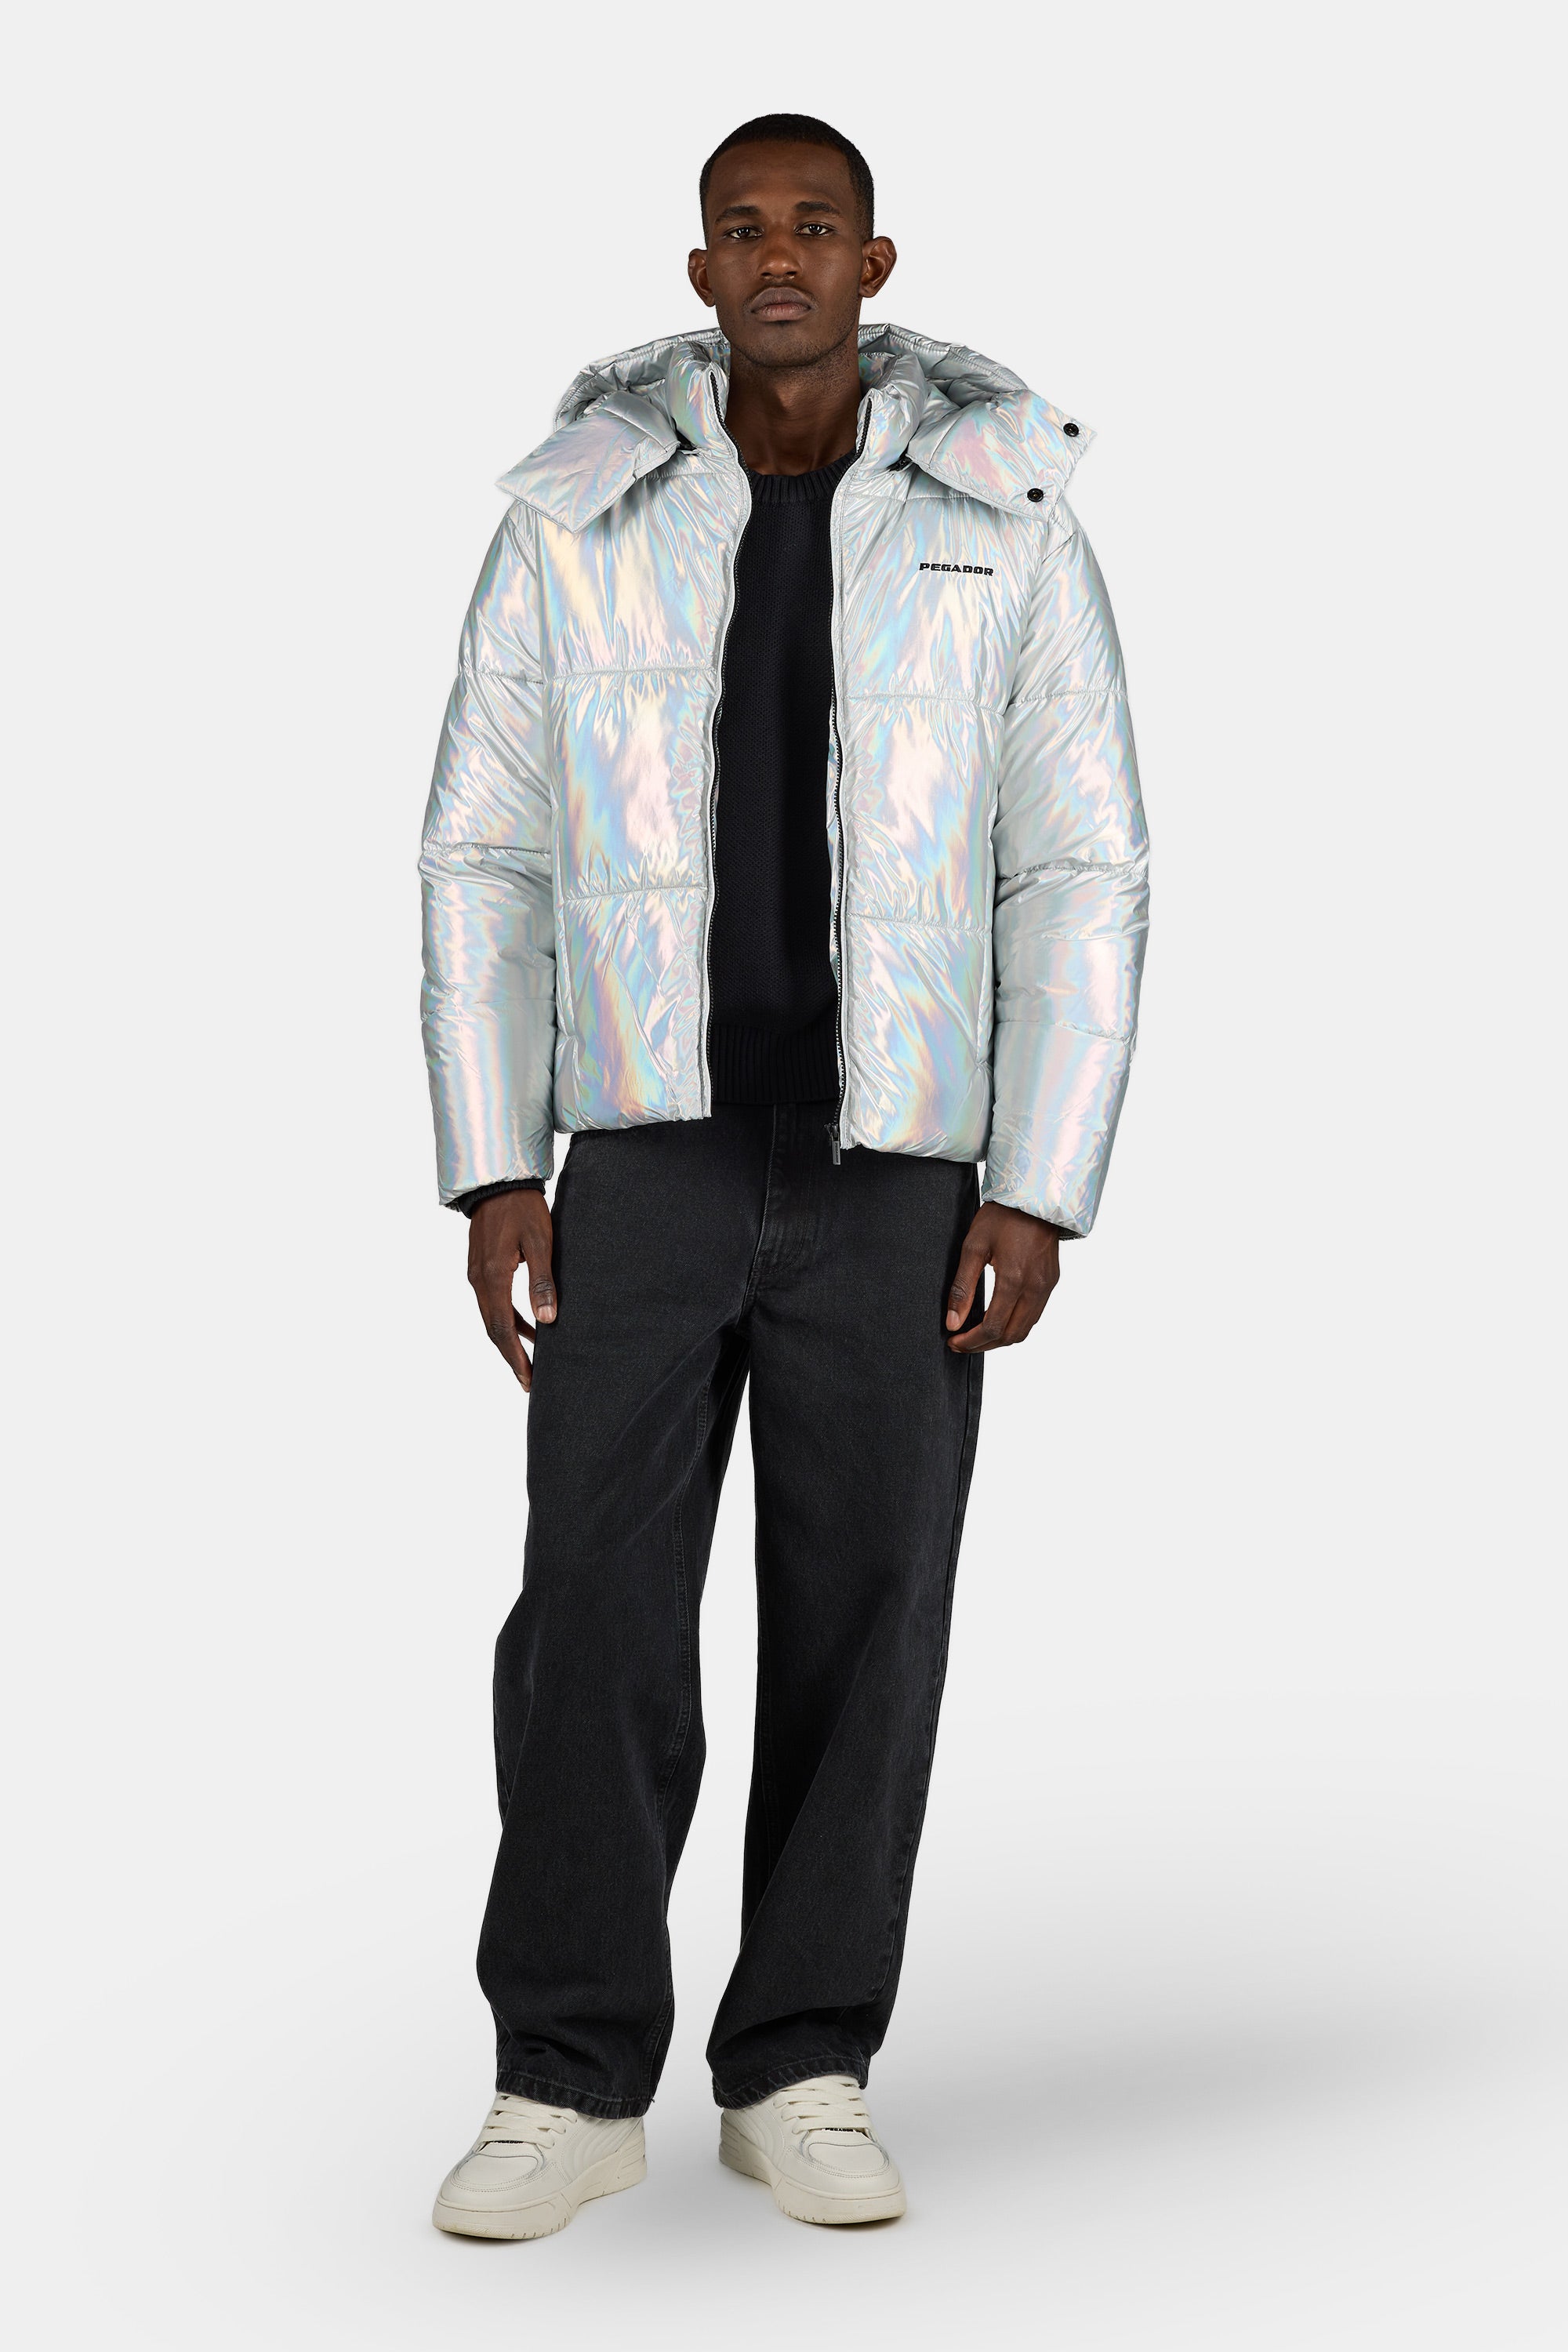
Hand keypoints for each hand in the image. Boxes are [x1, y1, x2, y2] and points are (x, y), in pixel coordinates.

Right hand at [467, 1190, 556, 1389]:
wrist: (499, 1181)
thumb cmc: (524, 1208)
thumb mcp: (541, 1242)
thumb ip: (543, 1281)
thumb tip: (548, 1320)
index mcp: (493, 1277)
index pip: (502, 1328)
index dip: (515, 1357)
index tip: (528, 1380)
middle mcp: (479, 1280)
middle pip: (493, 1329)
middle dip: (511, 1356)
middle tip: (529, 1382)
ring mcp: (476, 1274)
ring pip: (492, 1317)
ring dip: (510, 1340)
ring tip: (531, 1361)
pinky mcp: (480, 1267)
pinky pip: (493, 1302)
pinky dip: (509, 1318)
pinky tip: (530, 1325)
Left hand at [945, 1203, 1062, 1353]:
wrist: (1035, 1198)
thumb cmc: (1003, 1217)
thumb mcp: (973, 1247)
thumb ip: (962, 1288)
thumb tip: (953, 1321)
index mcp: (1014, 1280)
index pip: (992, 1328)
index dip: (971, 1341)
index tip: (953, 1341)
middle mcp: (1035, 1288)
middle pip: (1010, 1336)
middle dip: (983, 1345)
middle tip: (962, 1343)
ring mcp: (1046, 1287)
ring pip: (1025, 1330)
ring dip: (1000, 1338)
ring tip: (977, 1335)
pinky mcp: (1051, 1282)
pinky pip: (1034, 1315)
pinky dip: (1014, 1325)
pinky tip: (997, 1318)